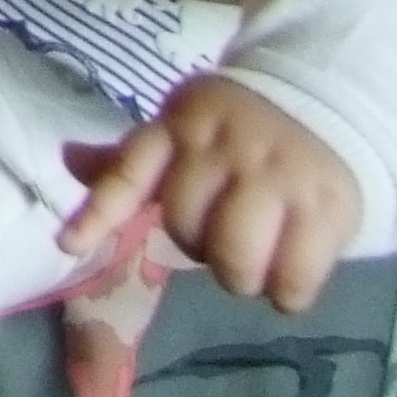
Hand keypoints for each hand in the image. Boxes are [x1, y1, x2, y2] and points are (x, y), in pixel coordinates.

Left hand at [61, 74, 360, 312]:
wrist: (328, 103)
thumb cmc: (240, 133)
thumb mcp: (183, 130)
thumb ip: (132, 158)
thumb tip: (69, 160)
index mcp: (180, 126)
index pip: (129, 171)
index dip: (99, 212)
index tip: (69, 245)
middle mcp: (223, 148)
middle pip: (185, 229)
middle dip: (198, 246)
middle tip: (224, 231)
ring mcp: (276, 175)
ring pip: (235, 260)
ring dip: (241, 275)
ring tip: (256, 259)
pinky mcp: (325, 205)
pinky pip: (292, 278)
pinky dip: (287, 293)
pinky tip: (289, 277)